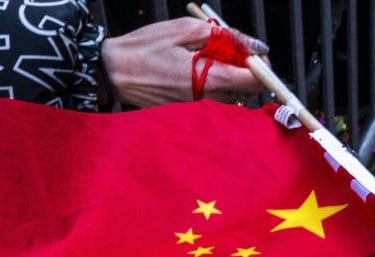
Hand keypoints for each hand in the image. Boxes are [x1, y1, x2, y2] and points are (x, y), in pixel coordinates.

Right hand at [99, 17, 269, 107]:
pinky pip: (214, 97)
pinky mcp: (191, 110)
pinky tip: (194, 67)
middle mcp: (209, 99)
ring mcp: (200, 107)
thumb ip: (224, 36)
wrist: (114, 72)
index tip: (254, 51)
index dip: (261, 64)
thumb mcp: (185, 29)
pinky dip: (212, 81)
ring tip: (205, 55)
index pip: (254, 80)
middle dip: (243, 66)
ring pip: (231, 92)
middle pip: (245, 87)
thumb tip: (255, 45)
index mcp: (210, 78)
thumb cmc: (145, 48)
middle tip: (226, 46)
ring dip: (227, 73)